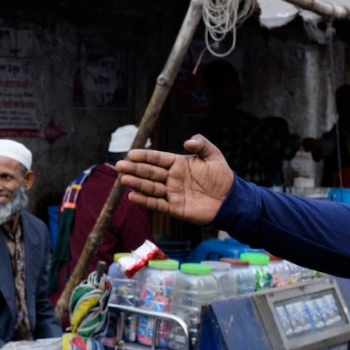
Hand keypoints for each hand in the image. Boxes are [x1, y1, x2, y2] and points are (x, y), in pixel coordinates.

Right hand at [114, 134, 235, 225]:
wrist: (230, 200)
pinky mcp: (174, 208)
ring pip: (150, 188)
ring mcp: (172, 193)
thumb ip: (201, 144)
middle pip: (150, 173)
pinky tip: (132, 196)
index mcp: (178, 164)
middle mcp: (171, 178)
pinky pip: (157, 204)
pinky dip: (145, 201)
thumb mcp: (214, 155)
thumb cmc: (222, 176)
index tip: (131, 154)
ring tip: (124, 179)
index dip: (144, 156)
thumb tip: (187, 141)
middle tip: (120, 165)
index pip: (157, 159)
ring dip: (137, 184)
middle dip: (134, 169)